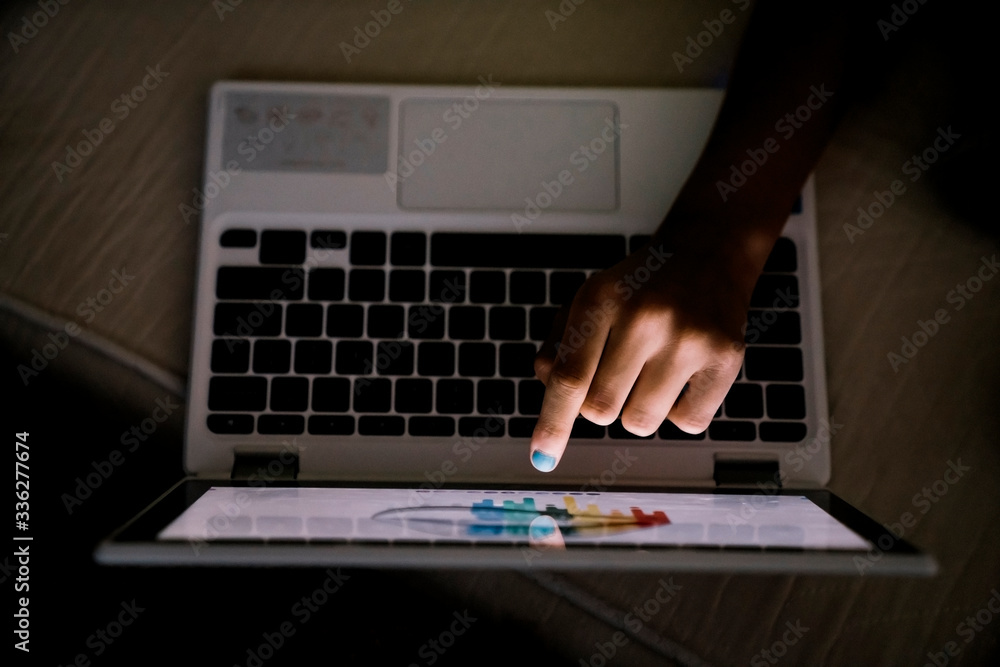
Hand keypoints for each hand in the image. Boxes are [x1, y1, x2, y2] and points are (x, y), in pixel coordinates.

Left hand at [528, 236, 752, 471]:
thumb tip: (549, 391)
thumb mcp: (588, 302)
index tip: (542, 457)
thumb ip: (560, 348)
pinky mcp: (725, 356)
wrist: (706, 254)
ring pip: (641, 422)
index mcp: (601, 299)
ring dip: (637, 411)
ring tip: (650, 372)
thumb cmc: (638, 288)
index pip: (570, 377)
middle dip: (598, 406)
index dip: (553, 423)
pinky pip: (688, 423)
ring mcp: (688, 338)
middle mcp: (645, 317)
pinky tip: (681, 376)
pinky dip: (679, 411)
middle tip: (615, 376)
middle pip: (601, 409)